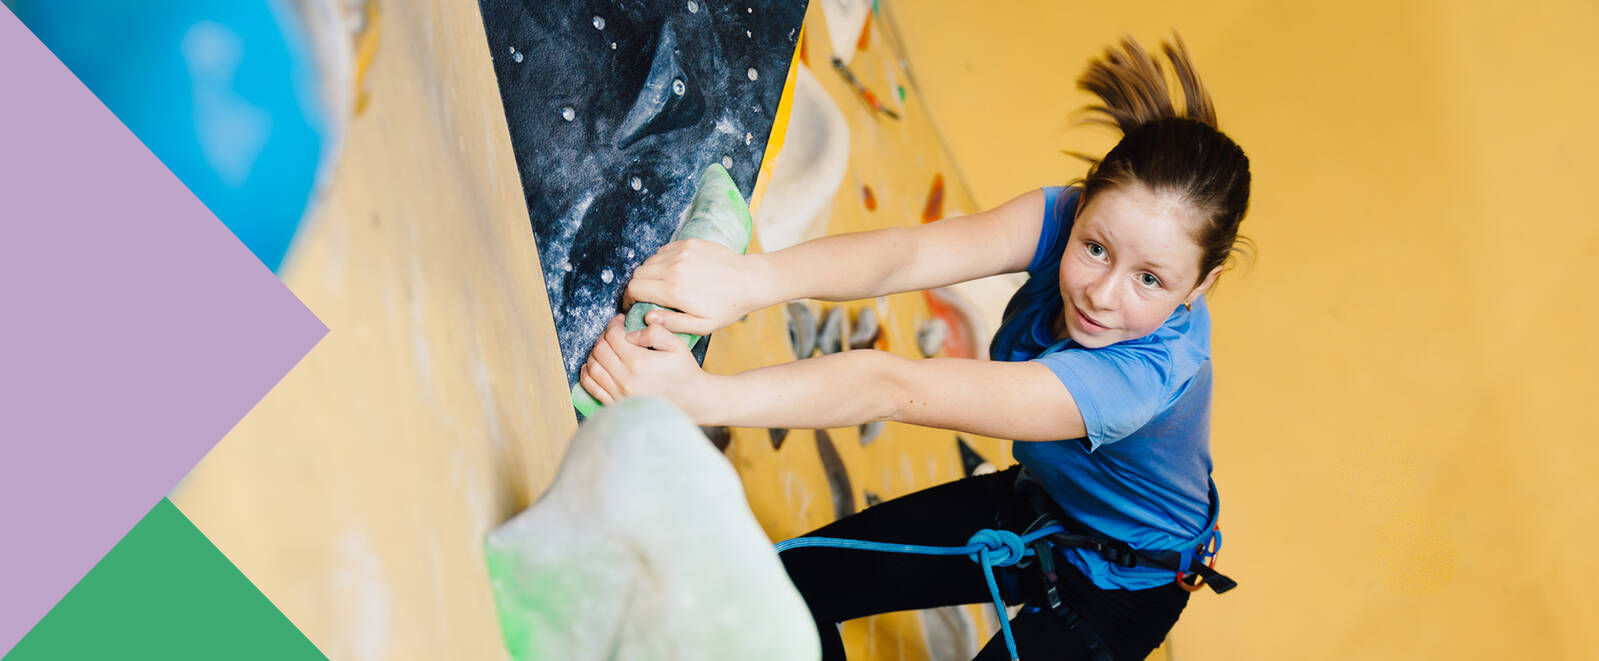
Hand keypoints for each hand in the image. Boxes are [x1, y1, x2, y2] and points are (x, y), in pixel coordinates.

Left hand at [580, 314, 710, 417]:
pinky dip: (587, 374)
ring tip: (605, 347)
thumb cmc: (684, 372)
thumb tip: (631, 334)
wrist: (690, 401)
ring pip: (593, 367)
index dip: (614, 325)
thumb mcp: (677, 345)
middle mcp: (625, 379)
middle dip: (604, 336)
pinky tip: (592, 365)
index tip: (620, 322)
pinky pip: (592, 387)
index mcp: (639, 362)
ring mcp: (619, 394)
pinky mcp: (616, 403)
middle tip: (614, 333)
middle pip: (600, 350)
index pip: (613, 337)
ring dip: (595, 352)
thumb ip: (655, 332)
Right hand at [623, 239, 767, 335]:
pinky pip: (662, 251)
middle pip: (637, 274)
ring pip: (648, 262)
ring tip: (660, 286)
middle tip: (645, 297)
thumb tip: (647, 317)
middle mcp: (674, 267)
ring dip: (649, 274)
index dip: (628, 299)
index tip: (632, 305)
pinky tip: (672, 272)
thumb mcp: (702, 325)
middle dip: (637, 287)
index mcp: (675, 290)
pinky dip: (661, 262)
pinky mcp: (688, 243)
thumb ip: (672, 323)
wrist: (749, 280)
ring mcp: (681, 252)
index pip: (634, 289)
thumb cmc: (727, 307)